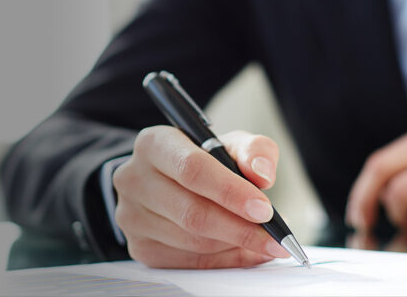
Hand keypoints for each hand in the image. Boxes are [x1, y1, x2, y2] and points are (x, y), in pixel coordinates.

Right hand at [113, 126, 288, 267]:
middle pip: (192, 212)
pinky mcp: (140, 246)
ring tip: (263, 241)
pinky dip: (223, 260)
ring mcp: (131, 216)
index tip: (264, 210)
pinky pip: (188, 262)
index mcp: (154, 143)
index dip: (231, 192)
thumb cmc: (202, 160)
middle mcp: (134, 178)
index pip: (192, 169)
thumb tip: (262, 175)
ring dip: (235, 245)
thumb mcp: (229, 144)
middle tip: (274, 238)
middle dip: (240, 228)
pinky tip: (242, 251)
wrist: (168, 180)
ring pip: (192, 241)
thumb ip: (254, 151)